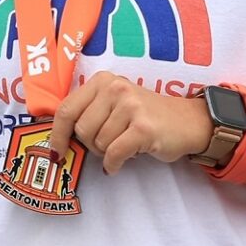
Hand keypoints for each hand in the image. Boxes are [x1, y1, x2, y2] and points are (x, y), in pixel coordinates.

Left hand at [48, 72, 212, 173]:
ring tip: (124, 144)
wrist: (189, 121)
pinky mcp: (143, 128)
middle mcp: (115, 89)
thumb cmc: (145, 117)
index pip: (66, 109)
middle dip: (91, 145)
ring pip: (98, 144)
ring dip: (107, 153)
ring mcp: (130, 106)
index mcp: (103, 81)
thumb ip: (89, 112)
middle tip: (110, 144)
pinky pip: (114, 154)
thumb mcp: (114, 104)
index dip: (57, 134)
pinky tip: (121, 162)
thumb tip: (59, 139)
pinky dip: (114, 164)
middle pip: (81, 130)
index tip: (57, 150)